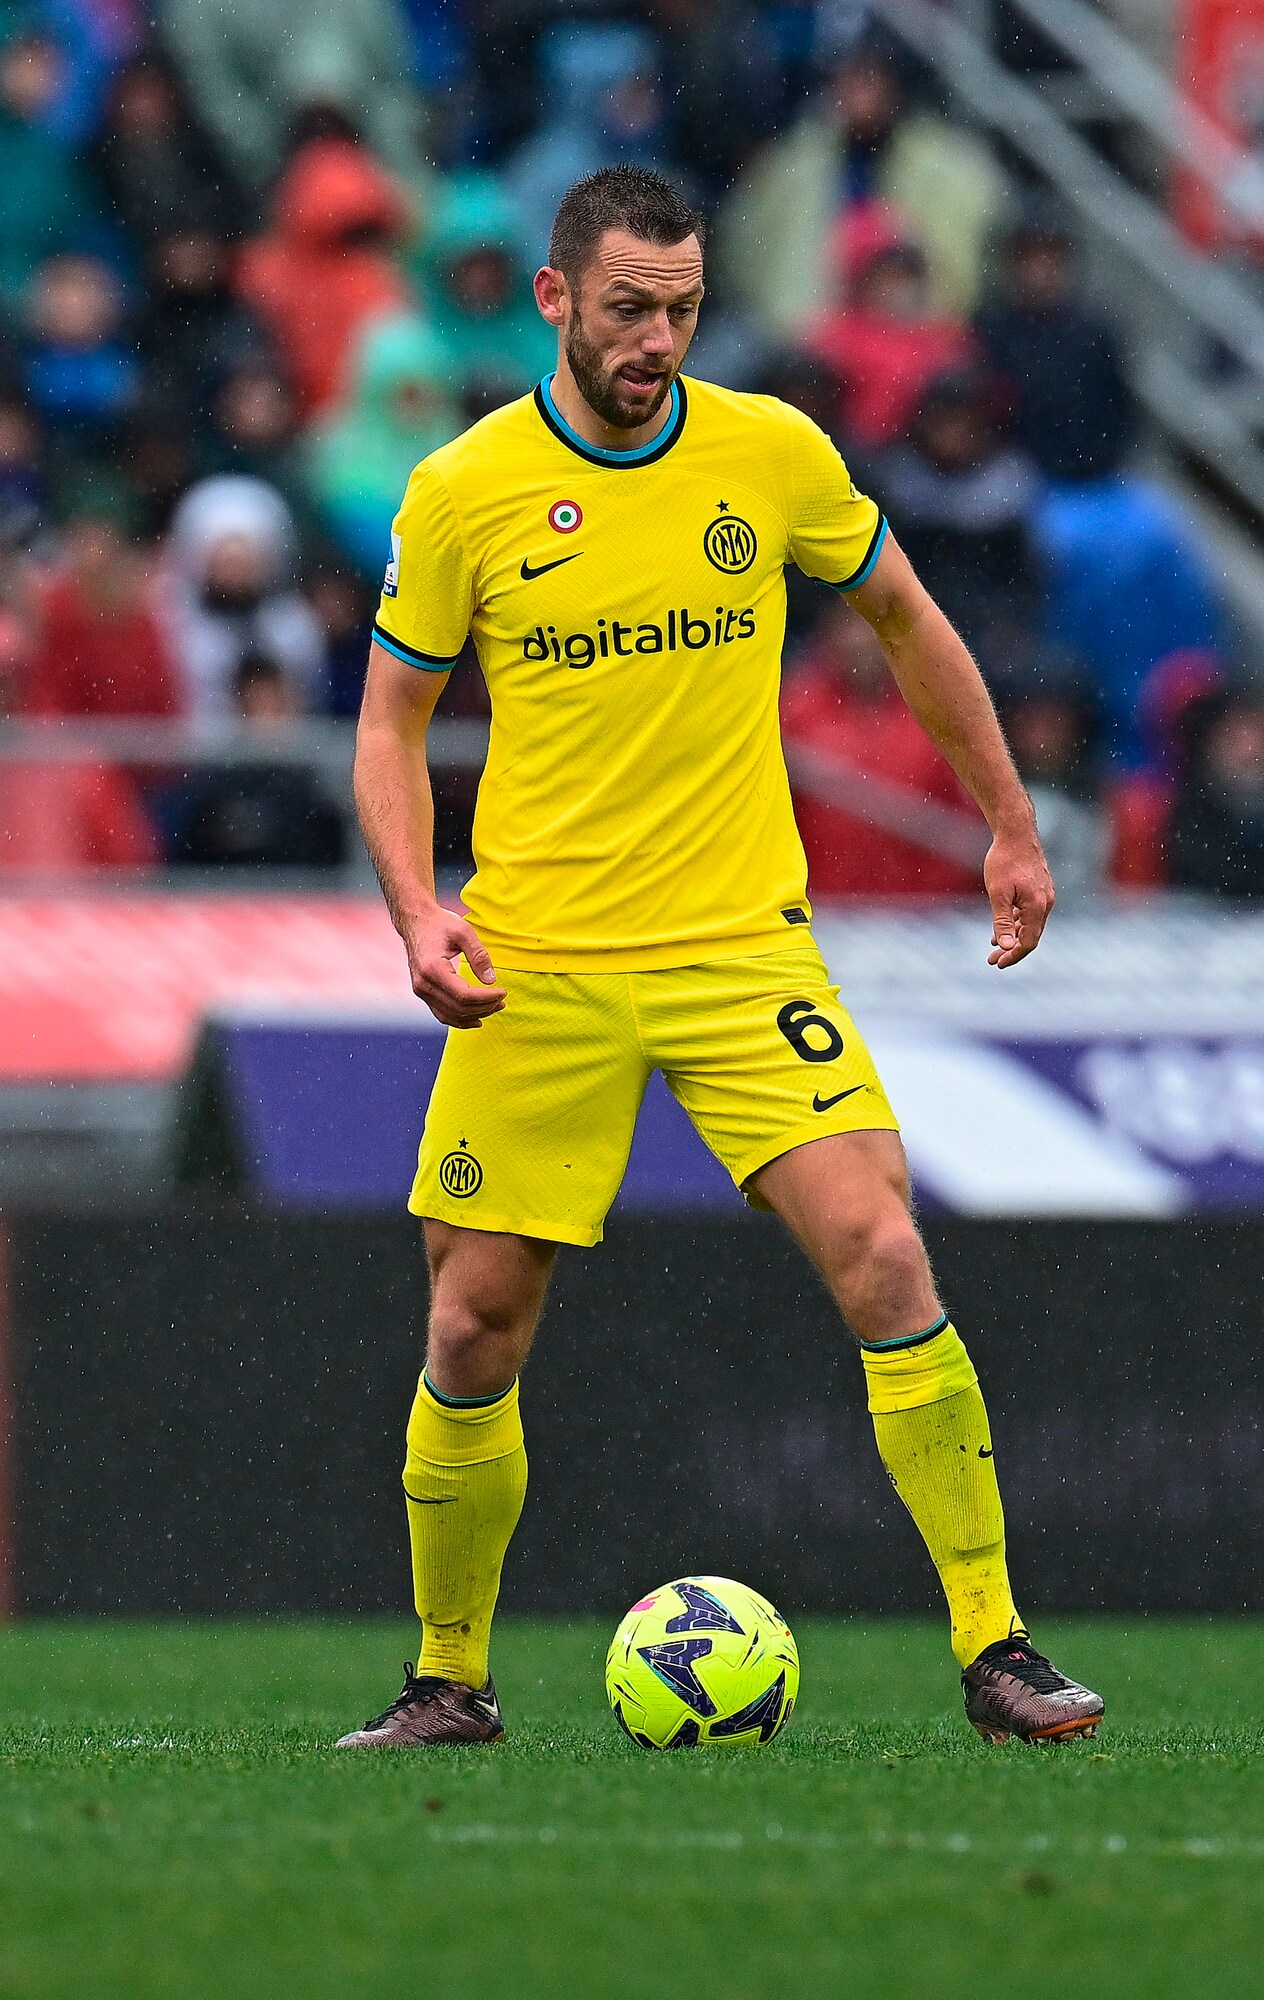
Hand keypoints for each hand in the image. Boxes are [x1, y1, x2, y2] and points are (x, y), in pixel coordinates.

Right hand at [402, 907, 506, 1027]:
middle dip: (484, 1007)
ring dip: (475, 1015)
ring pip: (451, 1015)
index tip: (503, 992)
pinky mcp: (422, 992)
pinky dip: (461, 1019)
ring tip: (495, 1007)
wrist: (415, 922)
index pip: (463, 995)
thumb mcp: (463, 932)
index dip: (486, 998)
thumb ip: (479, 956)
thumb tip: (492, 980)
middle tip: (503, 1000)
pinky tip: (477, 1018)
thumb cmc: (439, 923)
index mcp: (432, 969)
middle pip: (458, 1008)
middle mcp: (423, 984)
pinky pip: (442, 1014)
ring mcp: (420, 990)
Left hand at [984, 822, 1054, 967]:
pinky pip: (1030, 912)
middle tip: (992, 959)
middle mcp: (1046, 903)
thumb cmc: (1004, 861)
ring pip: (1030, 924)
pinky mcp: (1040, 888)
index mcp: (1037, 907)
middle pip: (1030, 936)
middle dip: (1011, 949)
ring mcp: (1045, 895)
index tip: (997, 963)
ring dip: (1013, 935)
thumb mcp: (997, 894)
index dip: (1013, 955)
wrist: (1016, 833)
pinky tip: (1003, 924)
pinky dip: (1016, 921)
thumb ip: (1001, 921)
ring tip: (993, 944)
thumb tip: (1007, 946)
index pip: (1028, 942)